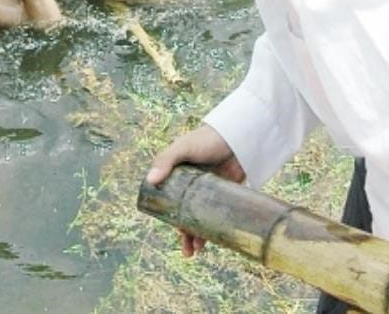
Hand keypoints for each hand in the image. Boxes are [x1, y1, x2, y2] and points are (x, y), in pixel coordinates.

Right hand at [146, 125, 244, 256]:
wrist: (238, 137)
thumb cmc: (206, 139)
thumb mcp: (183, 148)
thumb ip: (166, 161)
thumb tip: (150, 181)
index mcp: (175, 175)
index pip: (166, 200)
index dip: (167, 216)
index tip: (170, 229)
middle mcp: (188, 186)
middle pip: (182, 214)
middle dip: (183, 233)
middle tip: (187, 250)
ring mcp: (206, 192)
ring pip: (199, 218)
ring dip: (197, 235)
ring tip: (197, 250)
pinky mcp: (222, 195)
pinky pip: (215, 216)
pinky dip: (213, 229)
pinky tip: (213, 240)